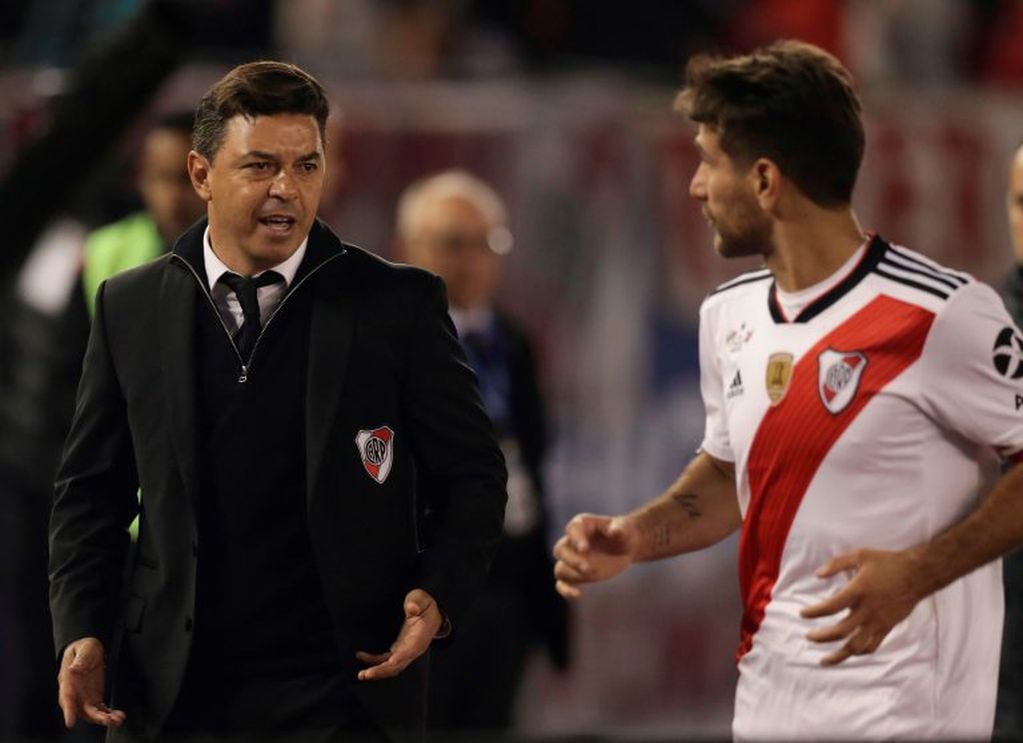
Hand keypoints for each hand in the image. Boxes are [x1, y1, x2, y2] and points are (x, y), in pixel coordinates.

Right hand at [57, 637, 125, 727]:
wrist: (88, 650)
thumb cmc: (83, 649)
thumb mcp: (83, 649)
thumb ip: (80, 659)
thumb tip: (74, 669)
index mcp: (68, 681)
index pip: (66, 698)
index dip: (68, 710)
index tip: (70, 721)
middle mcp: (75, 693)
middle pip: (82, 710)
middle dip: (94, 717)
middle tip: (108, 720)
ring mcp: (85, 697)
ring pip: (92, 713)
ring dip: (104, 719)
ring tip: (117, 719)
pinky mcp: (94, 697)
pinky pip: (100, 710)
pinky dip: (109, 714)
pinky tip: (118, 716)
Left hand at [355, 589, 442, 680]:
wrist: (431, 613)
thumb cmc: (425, 606)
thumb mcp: (423, 600)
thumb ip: (417, 603)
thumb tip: (412, 608)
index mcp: (420, 638)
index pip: (409, 651)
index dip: (399, 658)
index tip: (389, 663)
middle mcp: (412, 648)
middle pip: (397, 665)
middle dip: (381, 671)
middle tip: (366, 674)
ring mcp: (405, 651)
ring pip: (391, 667)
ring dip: (377, 671)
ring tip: (362, 674)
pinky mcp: (398, 649)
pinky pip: (385, 659)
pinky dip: (373, 660)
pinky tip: (361, 656)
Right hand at [553, 513, 638, 598]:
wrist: (624, 547)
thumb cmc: (622, 534)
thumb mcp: (624, 530)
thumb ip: (618, 529)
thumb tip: (614, 531)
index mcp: (581, 525)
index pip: (572, 530)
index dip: (576, 539)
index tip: (584, 549)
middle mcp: (572, 542)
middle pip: (560, 550)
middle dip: (572, 561)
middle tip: (588, 568)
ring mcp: (572, 559)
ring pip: (560, 568)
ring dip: (571, 575)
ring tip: (589, 577)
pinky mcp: (576, 574)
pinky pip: (563, 583)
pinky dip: (566, 590)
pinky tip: (578, 595)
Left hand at [800, 548, 923, 665]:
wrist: (918, 574)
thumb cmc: (887, 563)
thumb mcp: (860, 555)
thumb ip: (837, 564)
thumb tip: (817, 574)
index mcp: (858, 591)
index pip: (831, 607)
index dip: (815, 612)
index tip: (803, 614)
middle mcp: (867, 610)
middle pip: (841, 631)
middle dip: (822, 637)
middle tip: (809, 637)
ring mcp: (878, 621)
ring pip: (857, 646)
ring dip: (839, 655)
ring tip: (824, 660)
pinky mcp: (887, 627)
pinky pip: (872, 646)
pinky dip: (859, 652)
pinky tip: (849, 653)